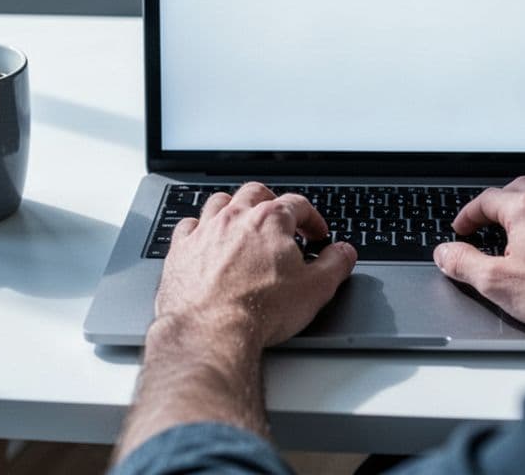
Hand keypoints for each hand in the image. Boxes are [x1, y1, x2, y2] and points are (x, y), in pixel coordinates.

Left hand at [152, 182, 356, 350]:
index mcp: (270, 220)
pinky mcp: (180, 251)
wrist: (211, 332)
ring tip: (243, 223)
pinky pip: (188, 225)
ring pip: (219, 203)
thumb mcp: (315, 289)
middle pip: (255, 193)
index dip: (312, 218)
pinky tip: (206, 239)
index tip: (316, 233)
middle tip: (281, 219)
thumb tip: (344, 252)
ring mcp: (204, 232)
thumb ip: (335, 265)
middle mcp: (235, 218)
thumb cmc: (260, 311)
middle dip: (272, 202)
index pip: (298, 204)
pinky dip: (199, 228)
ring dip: (234, 208)